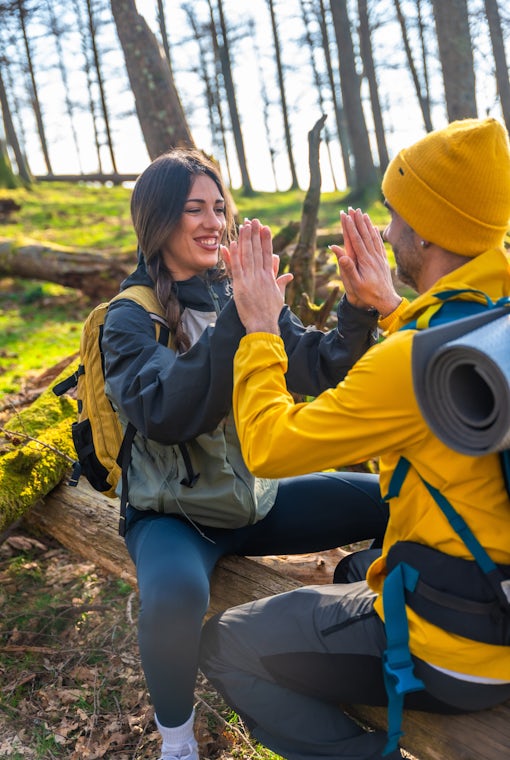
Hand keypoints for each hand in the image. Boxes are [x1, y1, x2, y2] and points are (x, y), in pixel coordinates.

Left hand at [224, 218, 292, 333]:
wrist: (263, 325)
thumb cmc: (271, 313)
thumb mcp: (279, 296)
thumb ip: (281, 283)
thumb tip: (289, 276)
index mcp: (270, 277)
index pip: (268, 254)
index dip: (266, 240)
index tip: (265, 228)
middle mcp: (261, 276)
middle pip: (257, 251)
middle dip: (255, 234)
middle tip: (254, 220)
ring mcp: (250, 280)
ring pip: (248, 255)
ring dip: (246, 239)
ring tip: (245, 226)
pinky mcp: (240, 286)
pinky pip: (237, 267)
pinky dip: (235, 255)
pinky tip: (234, 243)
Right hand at [330, 207, 400, 316]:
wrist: (386, 300)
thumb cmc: (368, 294)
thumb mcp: (356, 284)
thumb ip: (348, 269)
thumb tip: (340, 255)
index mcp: (365, 261)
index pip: (356, 240)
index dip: (351, 227)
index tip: (346, 216)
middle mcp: (373, 256)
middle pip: (365, 235)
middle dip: (358, 221)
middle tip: (353, 209)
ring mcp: (379, 257)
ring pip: (373, 237)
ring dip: (367, 224)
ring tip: (363, 214)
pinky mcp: (383, 260)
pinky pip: (379, 243)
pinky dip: (376, 234)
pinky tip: (374, 228)